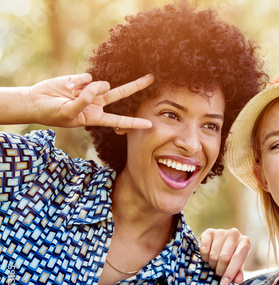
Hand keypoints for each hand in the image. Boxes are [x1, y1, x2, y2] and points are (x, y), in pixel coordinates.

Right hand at [26, 73, 154, 128]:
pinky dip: (78, 81)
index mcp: (96, 117)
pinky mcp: (82, 79)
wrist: (36, 101)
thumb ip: (83, 102)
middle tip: (152, 78)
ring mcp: (91, 90)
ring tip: (72, 94)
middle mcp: (97, 103)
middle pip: (121, 94)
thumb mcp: (68, 113)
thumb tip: (95, 86)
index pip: (119, 120)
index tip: (150, 124)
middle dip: (136, 86)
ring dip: (88, 88)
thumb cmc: (52, 113)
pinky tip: (68, 87)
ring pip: (101, 84)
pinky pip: (88, 76)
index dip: (134, 122)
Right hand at [199, 228, 250, 284]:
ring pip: (213, 255)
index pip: (238, 258)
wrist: (224, 244)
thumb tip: (238, 280)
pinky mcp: (209, 232)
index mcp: (245, 242)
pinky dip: (205, 258)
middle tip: (219, 273)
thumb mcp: (238, 265)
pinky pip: (203, 249)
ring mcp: (221, 231)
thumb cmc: (233, 257)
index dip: (230, 272)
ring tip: (215, 264)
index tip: (224, 283)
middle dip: (220, 270)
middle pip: (224, 258)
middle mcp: (234, 234)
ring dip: (212, 264)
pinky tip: (209, 257)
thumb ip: (238, 273)